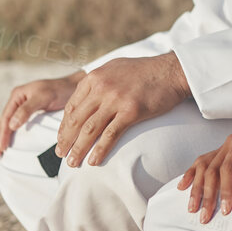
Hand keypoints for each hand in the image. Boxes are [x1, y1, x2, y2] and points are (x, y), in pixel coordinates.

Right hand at [0, 74, 82, 159]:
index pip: (6, 118)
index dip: (2, 134)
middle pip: (4, 123)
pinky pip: (18, 126)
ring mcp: (24, 107)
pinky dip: (13, 136)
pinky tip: (11, 145)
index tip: (1, 148)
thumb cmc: (60, 90)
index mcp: (17, 95)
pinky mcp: (31, 114)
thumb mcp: (43, 97)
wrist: (74, 86)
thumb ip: (26, 110)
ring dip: (3, 139)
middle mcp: (18, 101)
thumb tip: (10, 125)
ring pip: (9, 126)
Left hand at [56, 53, 191, 167]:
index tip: (61, 139)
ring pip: (90, 129)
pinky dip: (100, 150)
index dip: (63, 126)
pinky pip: (111, 135)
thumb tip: (85, 97)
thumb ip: (98, 81)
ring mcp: (116, 99)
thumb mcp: (115, 68)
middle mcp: (102, 87)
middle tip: (60, 155)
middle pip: (77, 119)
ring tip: (72, 163)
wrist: (171, 71)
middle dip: (66, 140)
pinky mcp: (131, 111)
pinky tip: (94, 161)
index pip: (72, 106)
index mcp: (95, 77)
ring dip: (78, 148)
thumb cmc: (145, 71)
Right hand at [175, 106, 231, 222]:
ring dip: (197, 186)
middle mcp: (231, 141)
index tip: (226, 209)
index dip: (225, 189)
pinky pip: (206, 160)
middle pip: (212, 169)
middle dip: (207, 194)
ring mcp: (227, 144)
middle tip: (204, 216)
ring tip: (192, 207)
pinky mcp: (230, 148)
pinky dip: (193, 172)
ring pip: (205, 165)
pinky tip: (184, 184)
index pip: (227, 167)